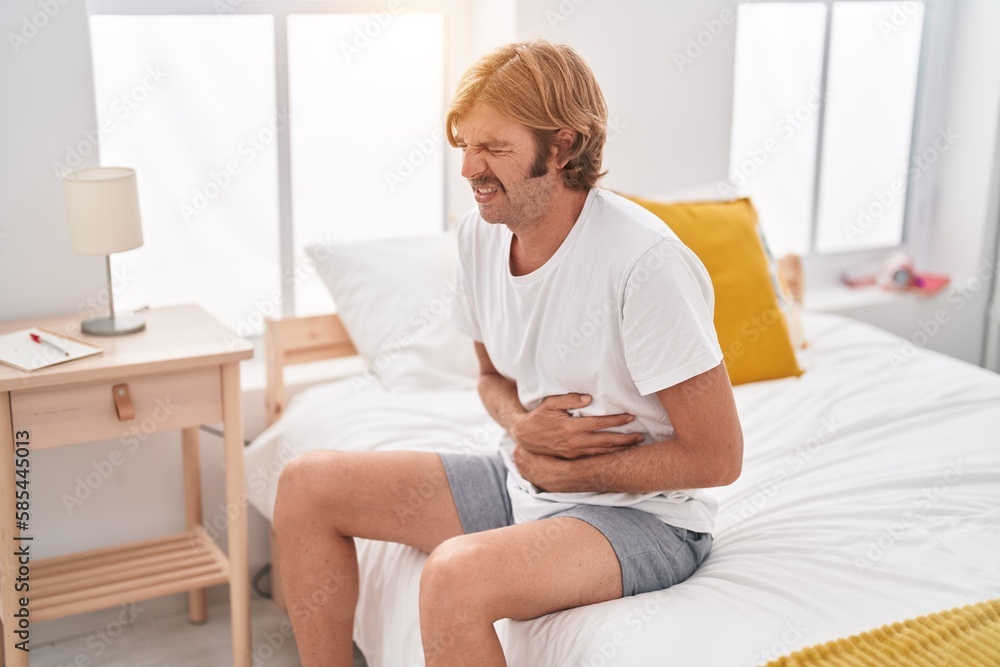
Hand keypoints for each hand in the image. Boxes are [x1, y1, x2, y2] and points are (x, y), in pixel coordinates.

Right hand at [509, 393, 643, 458]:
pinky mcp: (573, 458)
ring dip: (620, 449)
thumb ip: (569, 399)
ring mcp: (574, 452)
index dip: (616, 421)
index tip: (630, 417)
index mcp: (571, 427)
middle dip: (625, 439)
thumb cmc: (539, 415)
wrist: (525, 436)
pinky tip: (618, 453)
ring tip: (635, 445)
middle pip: (605, 441)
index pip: (599, 424)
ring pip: (602, 453)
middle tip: (641, 436)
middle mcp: (574, 442)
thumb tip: (589, 398)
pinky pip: (594, 458)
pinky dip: (608, 456)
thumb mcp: (550, 403)